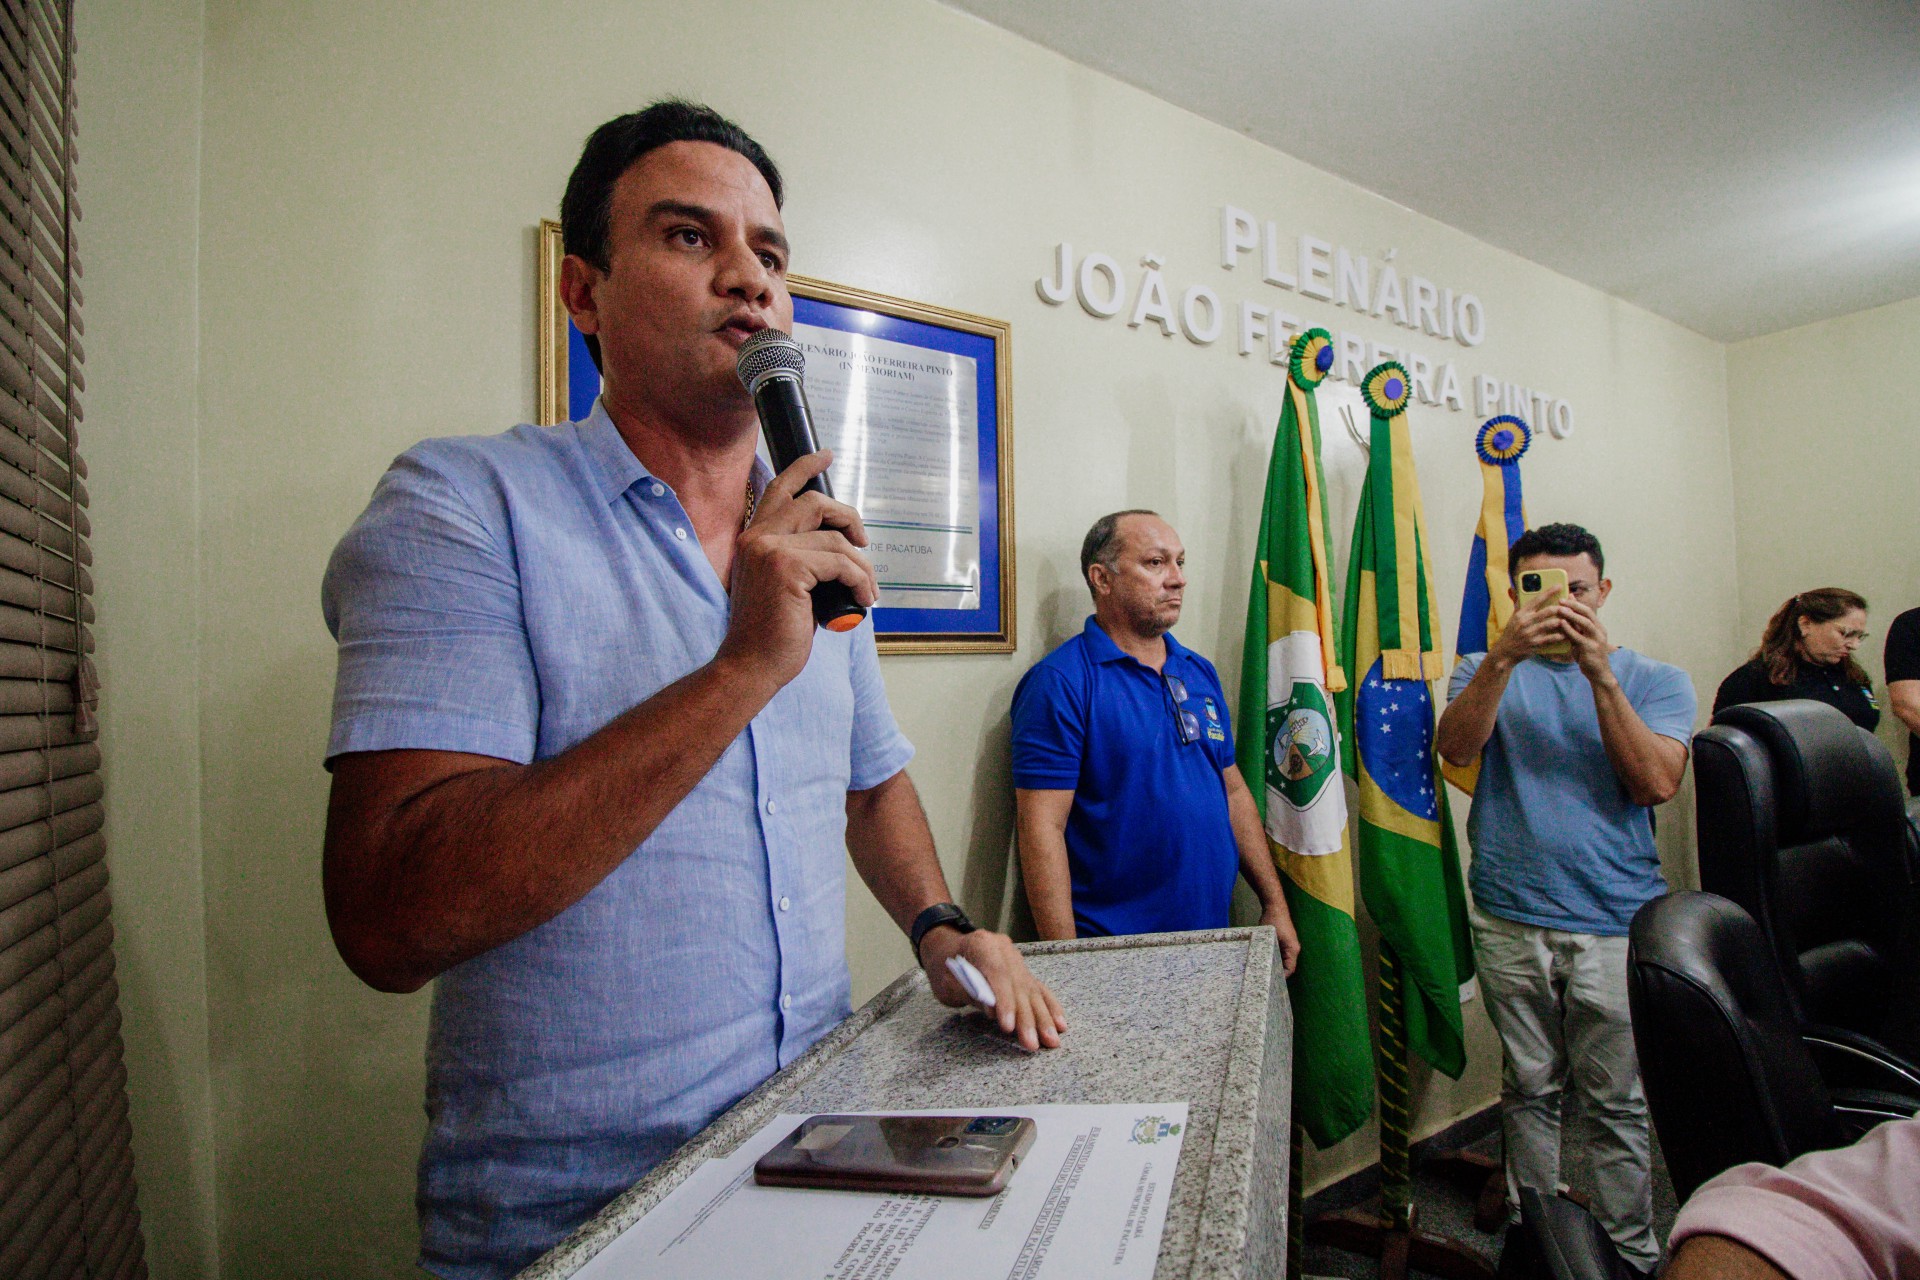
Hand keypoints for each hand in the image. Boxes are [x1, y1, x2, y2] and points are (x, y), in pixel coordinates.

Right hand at [716, 450, 877, 692]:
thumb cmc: (773, 632)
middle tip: (863, 540)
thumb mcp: (786, 585)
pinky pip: (841, 562)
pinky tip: (862, 600)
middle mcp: (757, 537)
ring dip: (861, 566)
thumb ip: (800, 557)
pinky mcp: (787, 567)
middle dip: (848, 517)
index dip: (805, 468)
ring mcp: (769, 549)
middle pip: (814, 502)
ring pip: (835, 539)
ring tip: (866, 590)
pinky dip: (859, 580)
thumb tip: (841, 543)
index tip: (827, 455)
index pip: (779, 488)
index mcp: (753, 538)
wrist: (752, 664)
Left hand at [919, 926, 1066, 1051]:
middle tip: (1033, 1043)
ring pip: (1032, 990)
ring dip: (1043, 1018)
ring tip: (1051, 1040)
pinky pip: (1039, 989)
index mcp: (982, 945)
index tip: (1009, 1026)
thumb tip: (992, 1009)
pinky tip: (1060, 1023)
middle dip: (1027, 1017)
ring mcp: (1016, 959)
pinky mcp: (1022, 971)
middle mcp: (1004, 949)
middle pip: (1019, 985)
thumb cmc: (943, 967)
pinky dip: (1049, 1007)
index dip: (1005, 1001)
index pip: (998, 974)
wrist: (948, 948)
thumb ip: (968, 992)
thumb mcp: (945, 982)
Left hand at [1260, 900, 1299, 975]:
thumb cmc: (1273, 921)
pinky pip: (1282, 955)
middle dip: (1278, 974)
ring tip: (1265, 974)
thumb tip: (1265, 965)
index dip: (1281, 977)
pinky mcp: (1285, 942)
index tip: (1270, 983)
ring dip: (1276, 966)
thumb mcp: (1270, 938)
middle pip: (1288, 966)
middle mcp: (1294, 949)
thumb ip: (1269, 952)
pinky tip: (1266, 962)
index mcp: (1293, 950)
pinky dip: (1275, 959)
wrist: (1274, 906)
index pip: (1290, 969)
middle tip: (1266, 980)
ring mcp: (1290, 945)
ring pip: (1284, 961)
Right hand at [1487, 584, 1566, 667]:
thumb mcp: (1512, 617)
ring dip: (1562, 621)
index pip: (1537, 599)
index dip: (1549, 592)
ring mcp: (1530, 633)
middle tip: (1569, 607)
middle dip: (1561, 608)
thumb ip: (1517, 604)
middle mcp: (1525, 622)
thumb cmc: (1511, 632)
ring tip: (1570, 619)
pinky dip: (1560, 635)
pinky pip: (1551, 638)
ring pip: (1551, 624)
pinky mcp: (1535, 644)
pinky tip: (1566, 634)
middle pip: (1547, 611)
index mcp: (1521, 613)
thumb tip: (1514, 589)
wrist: (1505, 652)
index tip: (1559, 585)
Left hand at [1557, 597, 1613, 683]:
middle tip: (1561, 600)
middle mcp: (1599, 631)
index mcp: (1599, 628)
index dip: (1577, 603)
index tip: (1566, 596)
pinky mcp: (1590, 649)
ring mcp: (1596, 640)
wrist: (1598, 674)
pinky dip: (1570, 629)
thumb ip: (1576, 628)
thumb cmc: (1588, 655)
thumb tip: (1566, 615)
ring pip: (1585, 623)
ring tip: (1560, 609)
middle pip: (1588, 613)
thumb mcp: (1583, 639)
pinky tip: (1561, 624)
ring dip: (1572, 615)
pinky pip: (1579, 637)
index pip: (1588, 611)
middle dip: (1574, 605)